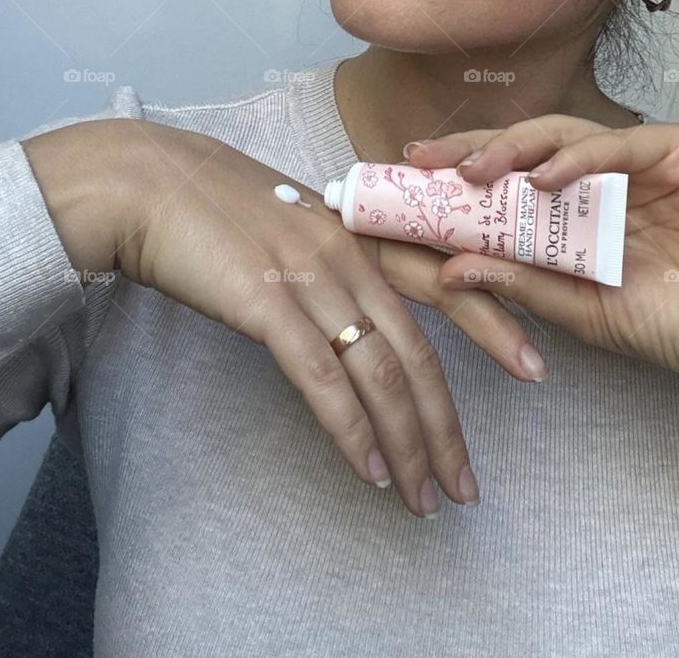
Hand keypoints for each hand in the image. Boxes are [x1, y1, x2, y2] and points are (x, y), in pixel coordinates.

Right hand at [115, 121, 539, 515]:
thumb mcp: (290, 222)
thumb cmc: (211, 203)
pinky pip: (323, 380)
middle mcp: (349, 255)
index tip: (532, 370)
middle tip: (468, 484)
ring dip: (406, 445)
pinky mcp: (267, 303)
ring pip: (381, 374)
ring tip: (423, 497)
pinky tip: (369, 471)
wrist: (147, 181)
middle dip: (447, 426)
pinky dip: (352, 431)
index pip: (448, 283)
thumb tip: (350, 310)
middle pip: (419, 351)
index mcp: (361, 233)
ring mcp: (311, 278)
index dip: (494, 329)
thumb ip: (330, 261)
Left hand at [405, 116, 678, 392]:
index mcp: (579, 210)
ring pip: (566, 135)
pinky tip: (546, 178)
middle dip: (474, 151)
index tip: (411, 179)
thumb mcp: (583, 309)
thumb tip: (449, 268)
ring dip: (515, 149)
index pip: (511, 180)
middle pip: (527, 148)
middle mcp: (603, 177)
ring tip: (475, 171)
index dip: (462, 175)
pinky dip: (580, 157)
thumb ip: (522, 283)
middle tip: (427, 161)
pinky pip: (619, 144)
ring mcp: (639, 160)